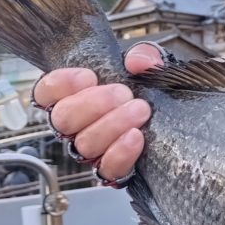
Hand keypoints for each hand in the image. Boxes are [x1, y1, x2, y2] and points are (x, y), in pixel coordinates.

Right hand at [32, 44, 162, 180]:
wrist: (179, 123)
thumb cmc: (153, 91)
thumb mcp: (150, 65)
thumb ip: (143, 55)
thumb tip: (136, 62)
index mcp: (77, 97)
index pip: (45, 93)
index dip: (60, 84)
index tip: (89, 77)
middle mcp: (78, 126)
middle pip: (62, 120)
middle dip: (93, 104)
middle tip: (123, 93)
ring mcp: (94, 151)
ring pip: (85, 144)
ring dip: (112, 124)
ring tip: (140, 109)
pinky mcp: (114, 169)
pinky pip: (107, 169)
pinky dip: (120, 153)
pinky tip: (136, 136)